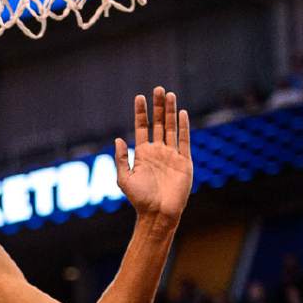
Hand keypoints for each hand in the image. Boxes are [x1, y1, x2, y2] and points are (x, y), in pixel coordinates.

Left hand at [115, 87, 191, 223]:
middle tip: (157, 89)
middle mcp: (157, 152)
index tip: (139, 97)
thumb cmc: (139, 199)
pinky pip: (184, 140)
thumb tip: (117, 139)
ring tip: (169, 94)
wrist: (158, 213)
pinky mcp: (184, 161)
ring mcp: (171, 155)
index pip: (142, 128)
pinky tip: (182, 113)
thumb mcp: (124, 179)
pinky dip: (183, 127)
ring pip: (171, 128)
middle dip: (157, 107)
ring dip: (170, 112)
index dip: (141, 113)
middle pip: (158, 124)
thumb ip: (121, 159)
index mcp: (143, 154)